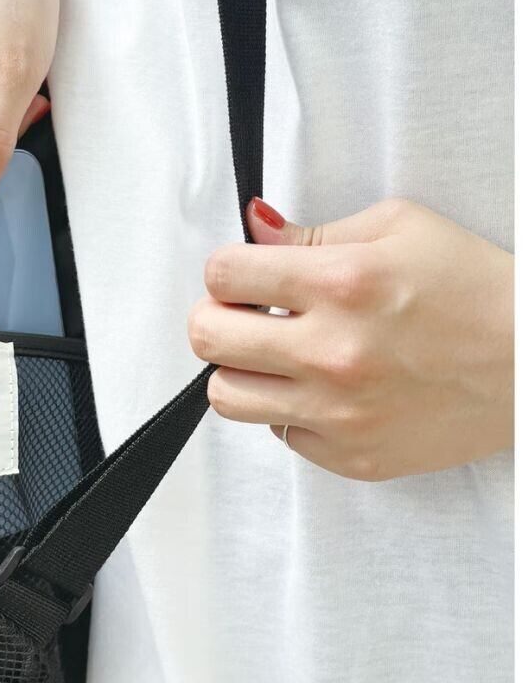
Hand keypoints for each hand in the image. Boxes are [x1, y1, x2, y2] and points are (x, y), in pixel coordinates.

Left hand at [188, 197, 513, 480]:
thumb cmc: (476, 289)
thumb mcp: (400, 228)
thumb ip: (312, 231)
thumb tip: (253, 226)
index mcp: (342, 283)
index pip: (222, 273)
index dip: (226, 270)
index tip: (242, 276)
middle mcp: (333, 353)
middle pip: (206, 337)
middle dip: (215, 316)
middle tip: (245, 314)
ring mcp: (340, 413)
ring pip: (226, 396)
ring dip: (240, 369)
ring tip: (275, 355)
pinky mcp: (351, 456)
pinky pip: (279, 433)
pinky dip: (289, 408)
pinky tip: (323, 388)